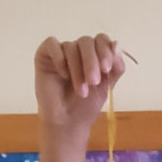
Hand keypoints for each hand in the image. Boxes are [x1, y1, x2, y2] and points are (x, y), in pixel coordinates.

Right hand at [34, 33, 125, 161]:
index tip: (106, 68)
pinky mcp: (44, 55)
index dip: (105, 50)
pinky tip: (63, 75)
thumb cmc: (86, 105)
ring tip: (80, 90)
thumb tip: (116, 43)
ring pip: (71, 47)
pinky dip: (59, 58)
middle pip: (86, 41)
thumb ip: (115, 66)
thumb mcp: (107, 86)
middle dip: (92, 61)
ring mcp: (61, 51)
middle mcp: (78, 50)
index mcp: (94, 55)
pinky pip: (52, 45)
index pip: (101, 39)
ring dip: (77, 69)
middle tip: (93, 82)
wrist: (67, 122)